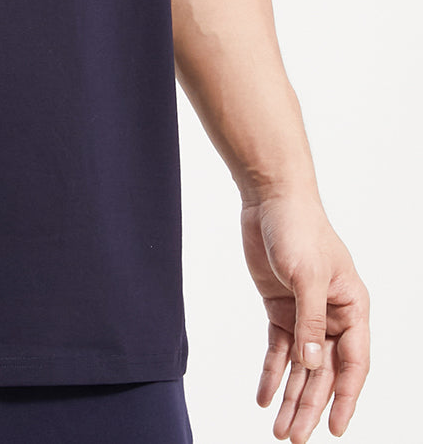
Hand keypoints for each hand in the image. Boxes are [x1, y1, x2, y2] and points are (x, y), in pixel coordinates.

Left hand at [241, 194, 369, 441]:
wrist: (269, 198)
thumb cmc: (299, 228)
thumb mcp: (308, 276)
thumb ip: (311, 322)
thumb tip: (312, 364)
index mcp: (353, 307)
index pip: (353, 363)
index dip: (345, 398)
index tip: (336, 430)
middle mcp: (333, 315)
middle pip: (323, 371)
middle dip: (310, 406)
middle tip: (294, 438)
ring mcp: (305, 312)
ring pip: (301, 365)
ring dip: (291, 396)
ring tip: (279, 430)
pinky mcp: (279, 306)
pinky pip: (278, 348)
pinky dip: (272, 373)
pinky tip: (264, 397)